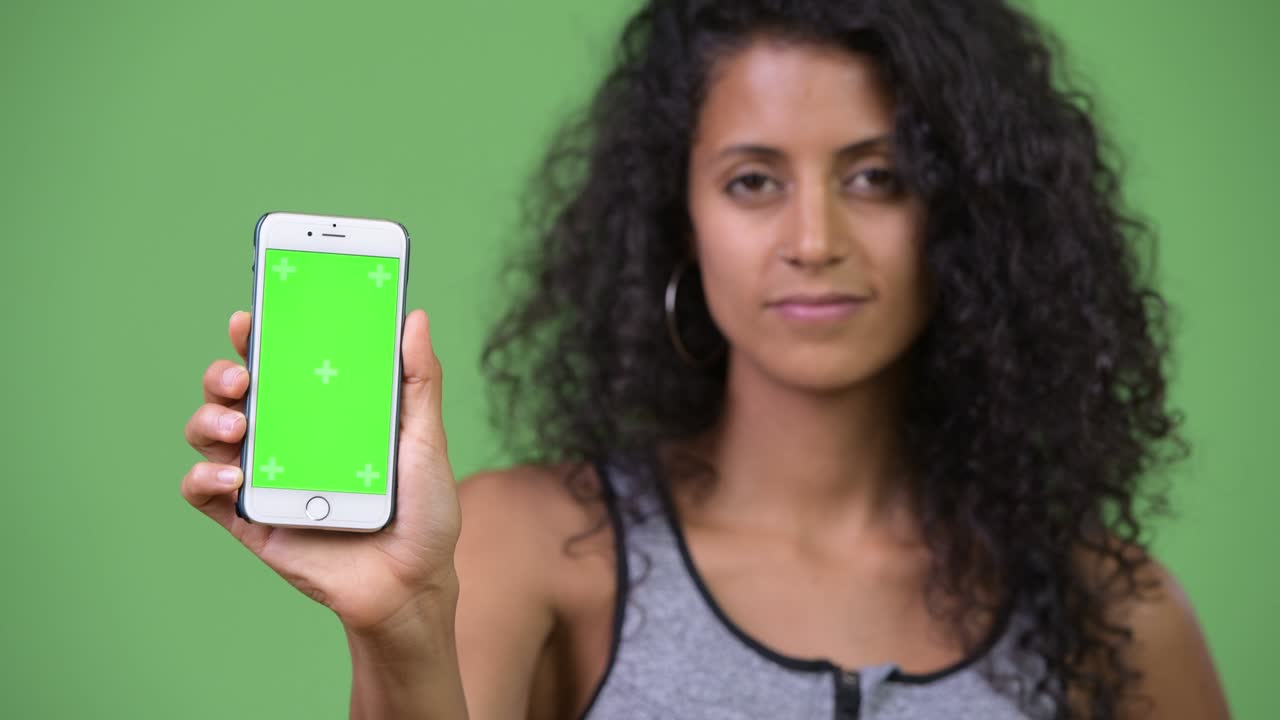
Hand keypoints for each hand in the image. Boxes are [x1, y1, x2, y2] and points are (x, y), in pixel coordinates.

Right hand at [182, 308, 461, 632]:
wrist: (411, 584)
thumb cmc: (423, 511)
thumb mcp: (425, 440)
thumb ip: (419, 381)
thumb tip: (414, 317)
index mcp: (323, 411)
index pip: (280, 362)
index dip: (257, 335)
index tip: (249, 316)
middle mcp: (286, 438)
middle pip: (232, 390)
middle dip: (223, 372)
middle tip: (243, 375)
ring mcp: (264, 477)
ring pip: (209, 432)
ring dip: (209, 418)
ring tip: (238, 425)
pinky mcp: (249, 519)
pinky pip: (202, 491)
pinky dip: (203, 475)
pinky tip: (233, 474)